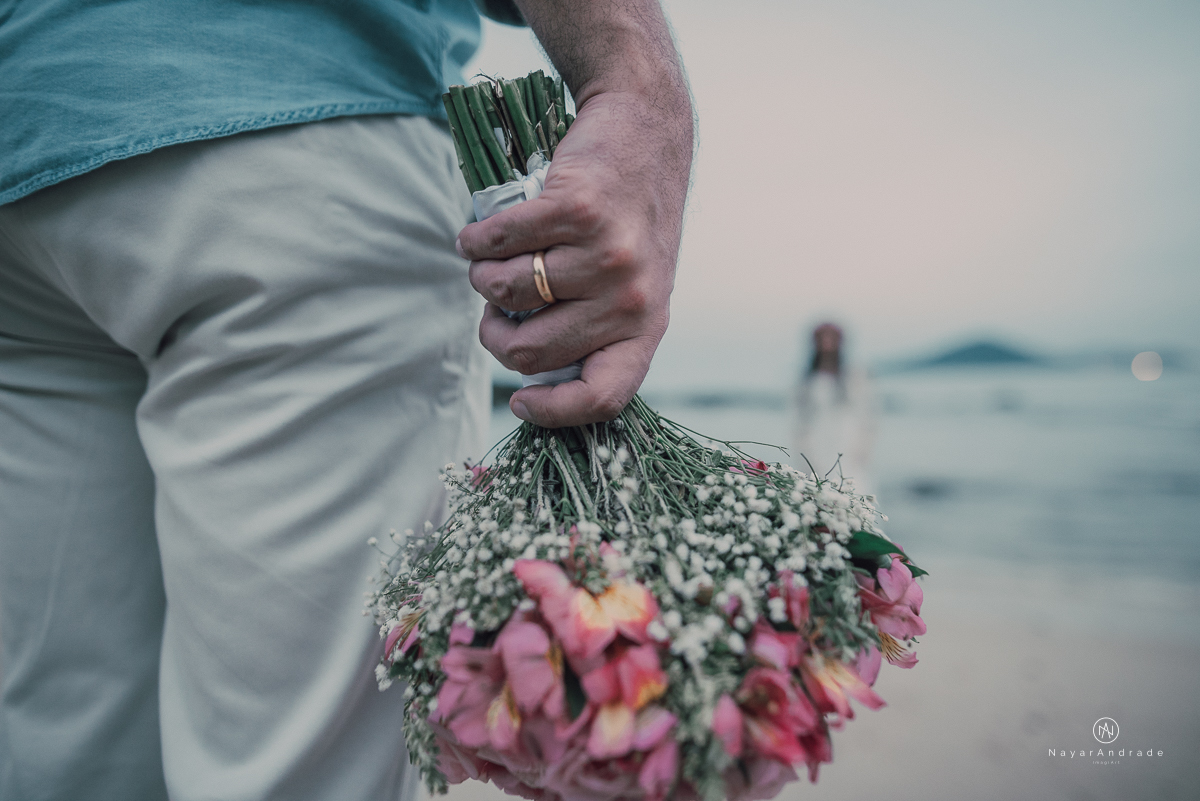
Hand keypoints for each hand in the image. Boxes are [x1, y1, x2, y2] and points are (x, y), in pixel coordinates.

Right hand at [457, 84, 691, 427]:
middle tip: (495, 308)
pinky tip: (478, 234)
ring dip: (482, 277)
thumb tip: (527, 369)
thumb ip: (595, 326)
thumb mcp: (632, 283)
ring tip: (492, 258)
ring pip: (506, 293)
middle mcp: (631, 297)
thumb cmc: (627, 218)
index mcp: (646, 326)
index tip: (518, 402)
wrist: (645, 130)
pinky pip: (498, 243)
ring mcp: (607, 254)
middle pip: (532, 351)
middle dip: (494, 333)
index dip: (554, 411)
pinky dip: (476, 240)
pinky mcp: (577, 209)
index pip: (604, 396)